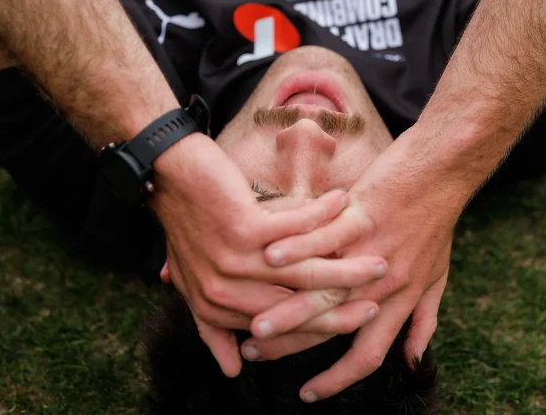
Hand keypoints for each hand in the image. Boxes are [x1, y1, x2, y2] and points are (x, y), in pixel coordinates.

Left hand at [150, 133, 387, 377]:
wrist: (168, 176)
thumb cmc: (187, 226)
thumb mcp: (193, 282)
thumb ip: (214, 327)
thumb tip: (233, 370)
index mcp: (218, 308)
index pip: (281, 326)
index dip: (322, 325)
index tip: (355, 319)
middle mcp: (226, 292)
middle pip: (299, 307)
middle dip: (344, 305)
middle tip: (377, 299)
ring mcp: (235, 263)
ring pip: (305, 273)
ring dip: (346, 266)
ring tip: (377, 261)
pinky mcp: (243, 230)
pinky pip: (298, 228)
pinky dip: (324, 215)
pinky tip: (345, 203)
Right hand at [241, 128, 466, 400]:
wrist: (443, 172)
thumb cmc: (435, 223)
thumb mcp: (437, 278)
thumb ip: (424, 321)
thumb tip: (413, 361)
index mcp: (400, 300)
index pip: (368, 354)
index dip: (337, 380)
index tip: (308, 394)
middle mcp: (385, 283)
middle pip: (333, 326)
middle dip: (292, 347)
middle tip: (255, 355)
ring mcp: (371, 250)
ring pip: (323, 287)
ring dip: (285, 308)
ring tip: (251, 323)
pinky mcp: (361, 215)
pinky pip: (324, 238)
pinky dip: (295, 249)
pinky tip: (267, 258)